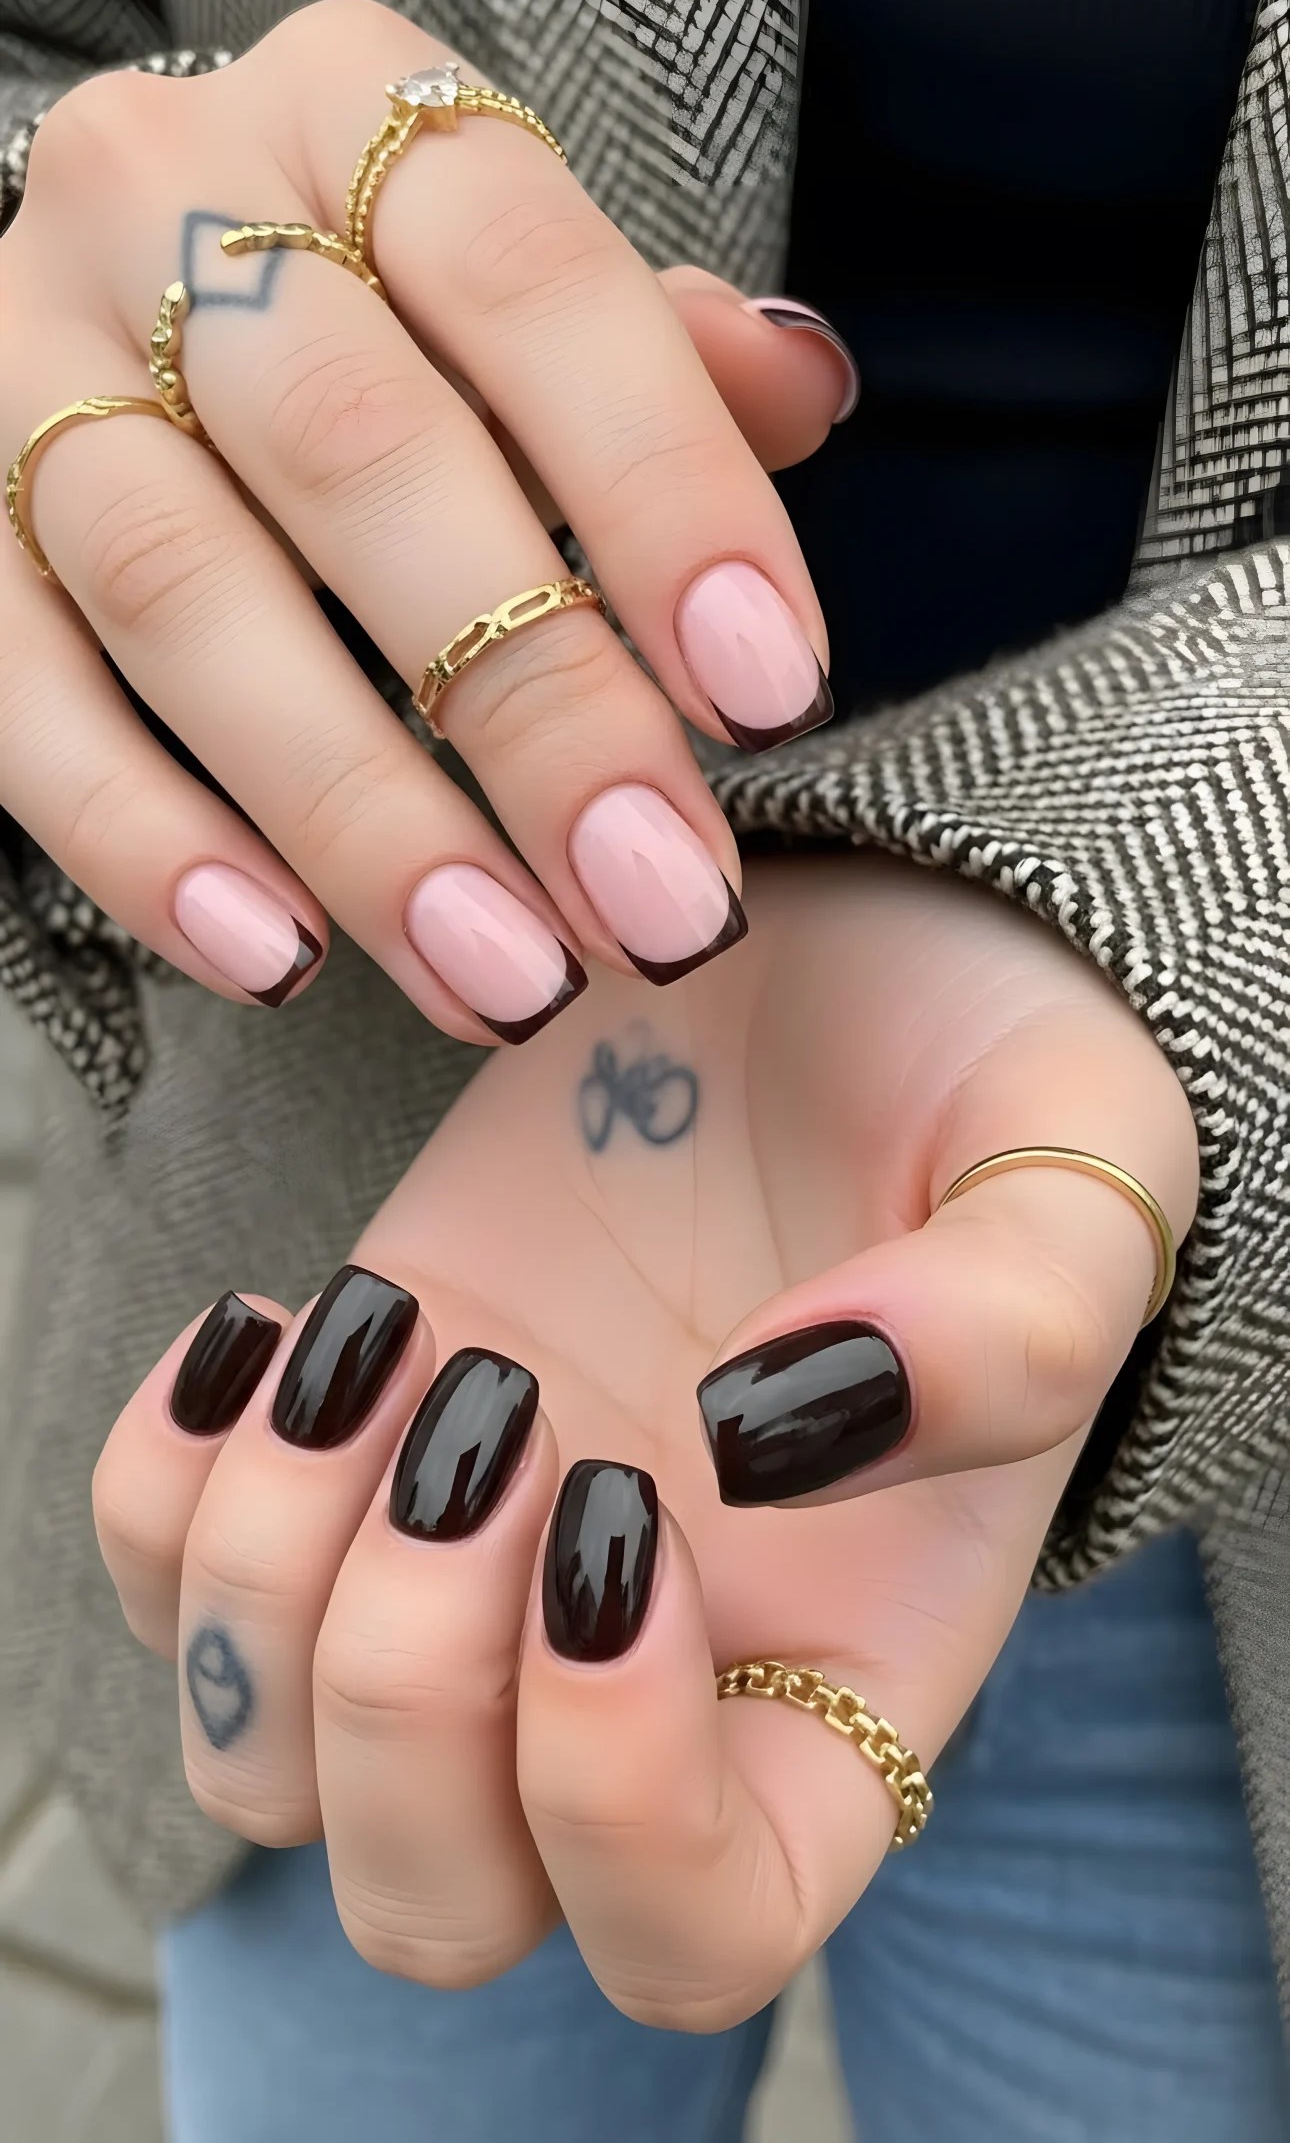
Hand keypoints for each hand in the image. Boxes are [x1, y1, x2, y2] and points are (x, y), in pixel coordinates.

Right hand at [0, 0, 850, 1035]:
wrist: (135, 277)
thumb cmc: (393, 315)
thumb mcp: (526, 290)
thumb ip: (663, 351)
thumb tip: (800, 389)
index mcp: (357, 111)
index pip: (531, 283)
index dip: (662, 491)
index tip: (768, 692)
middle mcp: (166, 200)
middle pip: (356, 454)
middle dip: (530, 702)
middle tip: (660, 897)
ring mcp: (22, 359)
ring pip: (178, 591)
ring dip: (357, 811)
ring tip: (507, 977)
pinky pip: (16, 692)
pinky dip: (142, 839)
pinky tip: (280, 958)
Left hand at [94, 858, 1196, 2026]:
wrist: (818, 961)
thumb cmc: (970, 1078)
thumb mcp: (1069, 1163)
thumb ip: (1006, 1329)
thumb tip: (759, 1440)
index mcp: (839, 1672)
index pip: (699, 1932)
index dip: (617, 1792)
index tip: (621, 1502)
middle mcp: (635, 1673)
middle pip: (438, 1899)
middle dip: (409, 1680)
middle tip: (496, 1402)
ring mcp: (469, 1575)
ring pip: (265, 1775)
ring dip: (269, 1574)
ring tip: (388, 1338)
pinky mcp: (347, 1454)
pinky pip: (162, 1590)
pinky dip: (167, 1485)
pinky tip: (287, 1323)